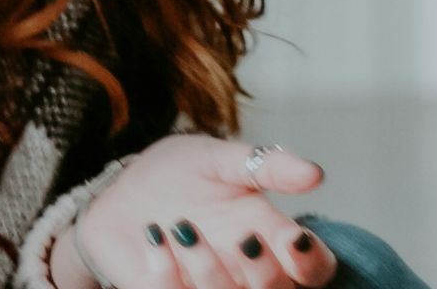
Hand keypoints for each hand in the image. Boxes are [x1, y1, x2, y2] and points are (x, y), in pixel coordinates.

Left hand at [55, 135, 338, 288]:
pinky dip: (165, 274)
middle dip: (265, 272)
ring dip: (211, 272)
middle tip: (244, 238)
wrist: (121, 186)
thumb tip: (315, 173)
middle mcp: (246, 272)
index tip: (295, 238)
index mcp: (271, 240)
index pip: (313, 268)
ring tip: (182, 227)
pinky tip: (153, 236)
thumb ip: (265, 166)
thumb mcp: (219, 160)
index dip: (312, 261)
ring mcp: (207, 284)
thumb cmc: (180, 174)